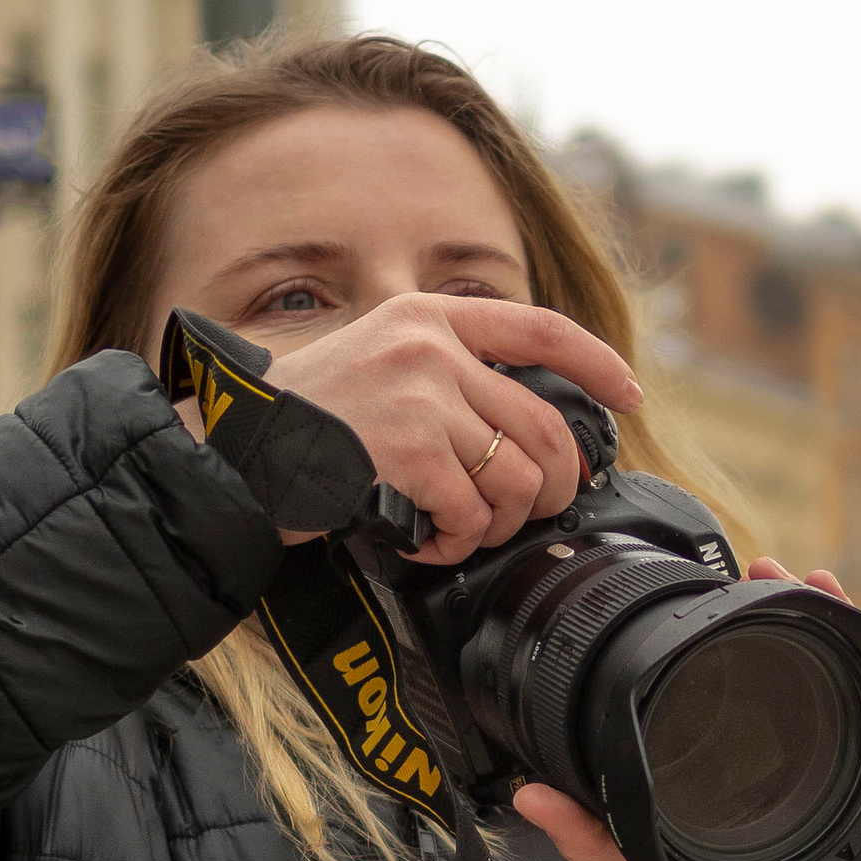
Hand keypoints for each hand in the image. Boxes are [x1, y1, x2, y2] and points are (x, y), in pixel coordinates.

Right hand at [168, 294, 642, 563]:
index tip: (630, 397)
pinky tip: (420, 541)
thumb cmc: (302, 426)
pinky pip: (471, 512)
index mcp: (427, 317)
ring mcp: (418, 393)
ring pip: (515, 478)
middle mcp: (428, 346)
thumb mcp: (375, 365)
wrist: (230, 453)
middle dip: (547, 489)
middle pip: (543, 427)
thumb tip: (523, 432)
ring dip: (493, 525)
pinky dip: (453, 544)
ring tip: (452, 530)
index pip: (540, 328)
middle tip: (518, 516)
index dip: (598, 364)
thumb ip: (444, 376)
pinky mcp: (406, 446)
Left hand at [512, 562, 860, 860]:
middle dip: (793, 616)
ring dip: (848, 635)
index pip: (733, 695)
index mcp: (730, 783)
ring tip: (834, 587)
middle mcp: (786, 776)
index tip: (719, 589)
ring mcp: (836, 791)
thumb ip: (591, 843)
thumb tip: (526, 796)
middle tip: (777, 569)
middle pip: (797, 678)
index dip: (729, 640)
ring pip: (850, 697)